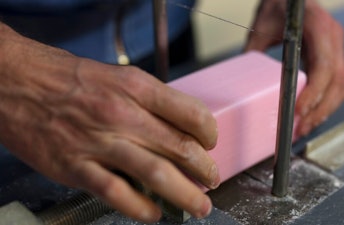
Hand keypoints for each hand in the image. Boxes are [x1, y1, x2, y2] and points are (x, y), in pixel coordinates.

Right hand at [0, 23, 219, 222]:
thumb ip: (148, 101)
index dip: (209, 133)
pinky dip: (142, 209)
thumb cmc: (67, 79)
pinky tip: (155, 214)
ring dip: (185, 195)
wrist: (16, 83)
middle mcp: (122, 114)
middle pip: (180, 147)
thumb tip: (177, 126)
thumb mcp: (116, 76)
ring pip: (157, 175)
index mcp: (135, 87)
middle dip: (205, 169)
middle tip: (213, 179)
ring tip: (200, 205)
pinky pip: (118, 194)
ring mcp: (99, 143)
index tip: (210, 143)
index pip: (191, 113)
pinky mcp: (76, 167)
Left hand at [245, 0, 343, 135]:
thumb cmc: (278, 6)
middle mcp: (332, 38)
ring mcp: (335, 48)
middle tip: (300, 128)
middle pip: (336, 81)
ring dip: (324, 111)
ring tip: (304, 128)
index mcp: (318, 27)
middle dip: (319, 109)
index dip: (314, 91)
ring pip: (340, 87)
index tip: (299, 110)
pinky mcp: (332, 57)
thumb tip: (241, 83)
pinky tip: (310, 116)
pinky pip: (336, 84)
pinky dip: (325, 103)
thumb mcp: (262, 25)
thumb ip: (254, 51)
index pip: (324, 65)